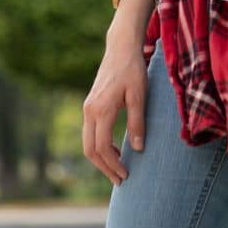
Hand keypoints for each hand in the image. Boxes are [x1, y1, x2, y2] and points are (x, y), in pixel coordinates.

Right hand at [82, 39, 147, 186]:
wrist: (121, 47)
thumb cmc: (133, 69)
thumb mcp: (139, 96)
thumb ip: (137, 122)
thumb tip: (138, 149)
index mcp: (101, 110)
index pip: (102, 148)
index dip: (113, 165)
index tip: (126, 175)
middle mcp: (89, 111)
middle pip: (89, 150)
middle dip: (104, 167)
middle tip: (121, 179)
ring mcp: (88, 107)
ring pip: (87, 142)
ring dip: (101, 158)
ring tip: (118, 168)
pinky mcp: (90, 104)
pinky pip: (90, 132)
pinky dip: (100, 145)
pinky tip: (116, 148)